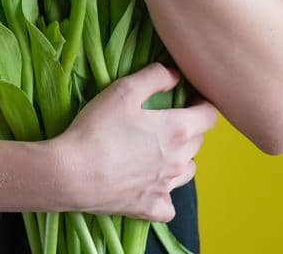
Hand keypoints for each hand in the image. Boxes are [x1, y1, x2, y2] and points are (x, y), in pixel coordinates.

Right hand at [51, 63, 217, 220]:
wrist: (73, 173)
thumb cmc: (97, 128)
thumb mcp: (122, 91)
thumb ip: (154, 77)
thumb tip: (175, 75)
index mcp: (177, 129)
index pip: (209, 115)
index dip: (202, 103)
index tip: (188, 98)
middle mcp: (179, 160)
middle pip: (198, 142)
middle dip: (188, 129)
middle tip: (162, 121)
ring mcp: (167, 187)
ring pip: (188, 171)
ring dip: (179, 159)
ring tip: (156, 152)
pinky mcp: (152, 207)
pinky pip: (169, 204)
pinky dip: (163, 194)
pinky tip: (149, 186)